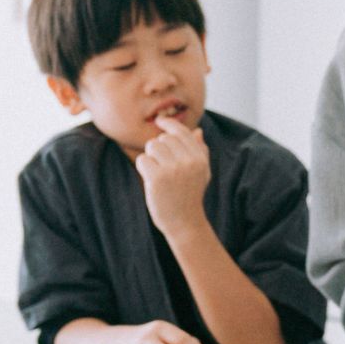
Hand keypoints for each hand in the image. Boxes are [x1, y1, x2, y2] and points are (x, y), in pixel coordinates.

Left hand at [136, 116, 210, 237]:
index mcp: (199, 158)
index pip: (181, 132)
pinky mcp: (157, 178)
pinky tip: (151, 179)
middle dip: (158, 148)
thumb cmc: (190, 196)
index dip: (168, 124)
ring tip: (157, 172)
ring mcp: (172, 169)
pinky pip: (143, 159)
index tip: (160, 121)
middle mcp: (188, 161)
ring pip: (152, 146)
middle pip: (164, 139)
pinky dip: (143, 168)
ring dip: (150, 157)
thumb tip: (198, 131)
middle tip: (162, 166)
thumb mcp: (201, 172)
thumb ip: (200, 151)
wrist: (184, 222)